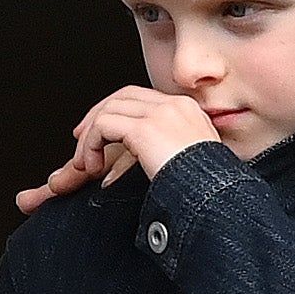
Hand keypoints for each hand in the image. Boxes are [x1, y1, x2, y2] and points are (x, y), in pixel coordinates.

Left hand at [14, 88, 214, 215]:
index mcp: (188, 112)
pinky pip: (103, 125)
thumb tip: (123, 169)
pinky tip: (92, 167)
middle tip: (80, 141)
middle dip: (95, 116)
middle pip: (122, 96)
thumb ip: (155, 159)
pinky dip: (90, 145)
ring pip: (109, 109)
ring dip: (89, 137)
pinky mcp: (145, 129)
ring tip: (85, 166)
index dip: (115, 112)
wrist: (214, 197)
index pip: (142, 98)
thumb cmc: (205, 192)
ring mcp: (161, 114)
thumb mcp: (182, 167)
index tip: (98, 134)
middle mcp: (175, 106)